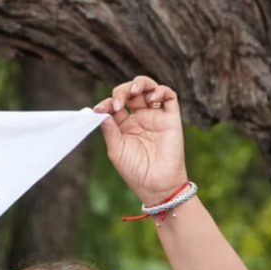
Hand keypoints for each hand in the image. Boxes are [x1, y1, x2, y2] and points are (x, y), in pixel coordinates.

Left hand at [94, 75, 188, 205]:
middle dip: (122, 91)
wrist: (156, 185)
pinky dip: (160, 91)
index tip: (99, 110)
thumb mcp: (116, 149)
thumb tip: (100, 111)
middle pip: (130, 93)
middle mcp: (140, 118)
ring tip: (134, 92)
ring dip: (140, 84)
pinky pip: (169, 96)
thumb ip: (110, 129)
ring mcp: (155, 117)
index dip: (106, 103)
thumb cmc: (134, 171)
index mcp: (124, 125)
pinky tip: (152, 98)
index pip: (114, 105)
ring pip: (149, 89)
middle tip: (118, 103)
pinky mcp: (171, 118)